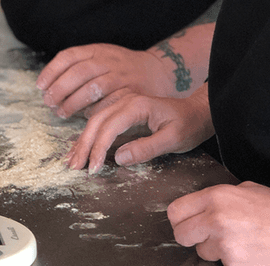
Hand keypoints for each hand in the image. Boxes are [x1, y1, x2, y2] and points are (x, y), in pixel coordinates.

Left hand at [36, 43, 169, 118]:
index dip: (51, 71)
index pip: (69, 56)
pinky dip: (93, 111)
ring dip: (73, 102)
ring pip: (93, 88)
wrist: (158, 71)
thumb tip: (49, 85)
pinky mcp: (131, 93)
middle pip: (79, 72)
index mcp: (98, 50)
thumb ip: (80, 65)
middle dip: (60, 88)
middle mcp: (109, 61)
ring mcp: (121, 76)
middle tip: (48, 102)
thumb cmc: (122, 67)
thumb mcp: (102, 56)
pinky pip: (109, 103)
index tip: (40, 85)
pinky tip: (83, 117)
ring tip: (61, 112)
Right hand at [65, 84, 212, 173]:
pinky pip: (101, 123)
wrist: (197, 112)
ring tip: (71, 160)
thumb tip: (118, 157)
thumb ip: (146, 148)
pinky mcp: (123, 113)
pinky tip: (80, 147)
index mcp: (136, 105)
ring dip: (82, 141)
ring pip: (95, 121)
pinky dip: (90, 136)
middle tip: (74, 167)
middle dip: (84, 145)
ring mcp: (122, 105)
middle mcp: (125, 102)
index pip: (110, 126)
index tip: (92, 168)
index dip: (99, 147)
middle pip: (97, 121)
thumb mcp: (173, 139)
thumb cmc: (188, 125)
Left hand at [168, 181, 269, 265]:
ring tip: (239, 243)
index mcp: (217, 197)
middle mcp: (216, 219)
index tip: (186, 223)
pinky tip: (250, 254)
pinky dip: (232, 262)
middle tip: (206, 237)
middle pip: (181, 234)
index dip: (179, 219)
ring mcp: (226, 246)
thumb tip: (204, 205)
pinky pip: (223, 264)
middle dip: (191, 237)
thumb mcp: (248, 190)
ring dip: (215, 251)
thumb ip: (221, 197)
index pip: (176, 211)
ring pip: (203, 252)